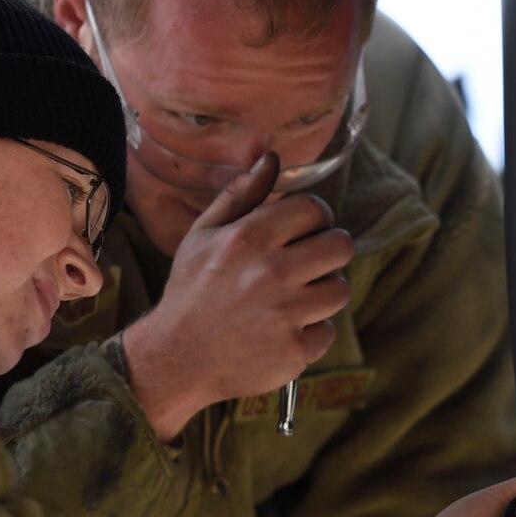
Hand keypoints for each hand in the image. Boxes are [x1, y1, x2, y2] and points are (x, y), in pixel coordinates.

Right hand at [121, 153, 352, 439]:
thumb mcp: (203, 236)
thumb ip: (241, 195)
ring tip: (294, 299)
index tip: (305, 231)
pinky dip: (311, 333)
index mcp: (249, 237)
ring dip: (323, 293)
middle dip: (328, 251)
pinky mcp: (293, 351)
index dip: (316, 217)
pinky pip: (328, 331)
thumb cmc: (191, 292)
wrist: (175, 359)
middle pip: (340, 245)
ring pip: (339, 289)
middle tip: (308, 263)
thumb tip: (271, 157)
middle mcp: (270, 272)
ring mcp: (285, 314)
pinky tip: (283, 332)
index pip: (315, 209)